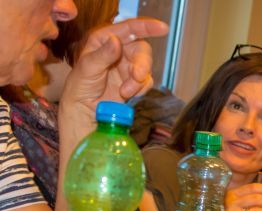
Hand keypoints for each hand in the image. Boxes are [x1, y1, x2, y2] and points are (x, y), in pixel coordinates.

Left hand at [59, 18, 168, 142]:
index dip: (147, 27)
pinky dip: (140, 88)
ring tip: (126, 91)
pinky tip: (127, 94)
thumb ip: (102, 55)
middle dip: (142, 62)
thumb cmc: (80, 88)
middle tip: (137, 75)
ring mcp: (127, 66)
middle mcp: (118, 50)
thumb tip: (116, 41)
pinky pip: (146, 81)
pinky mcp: (134, 82)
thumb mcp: (87, 68)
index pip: (128, 28)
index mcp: (104, 40)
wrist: (85, 112)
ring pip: (145, 66)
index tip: (163, 28)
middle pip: (141, 49)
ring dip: (139, 79)